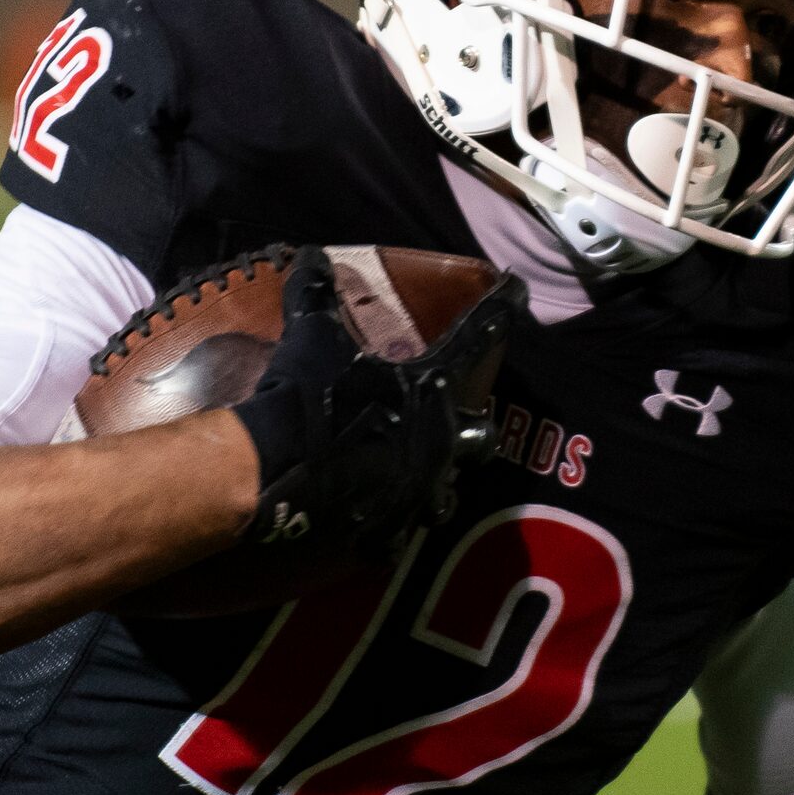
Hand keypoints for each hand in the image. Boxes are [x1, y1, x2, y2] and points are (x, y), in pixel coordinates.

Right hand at [230, 248, 515, 559]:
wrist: (275, 478)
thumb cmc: (306, 399)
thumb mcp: (310, 337)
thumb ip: (315, 293)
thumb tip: (309, 255)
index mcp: (431, 392)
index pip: (476, 340)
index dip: (499, 311)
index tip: (517, 291)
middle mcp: (439, 447)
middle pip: (477, 436)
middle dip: (465, 429)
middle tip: (445, 422)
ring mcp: (417, 499)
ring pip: (442, 493)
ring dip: (430, 481)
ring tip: (408, 475)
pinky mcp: (386, 539)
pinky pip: (397, 533)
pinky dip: (384, 524)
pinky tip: (367, 518)